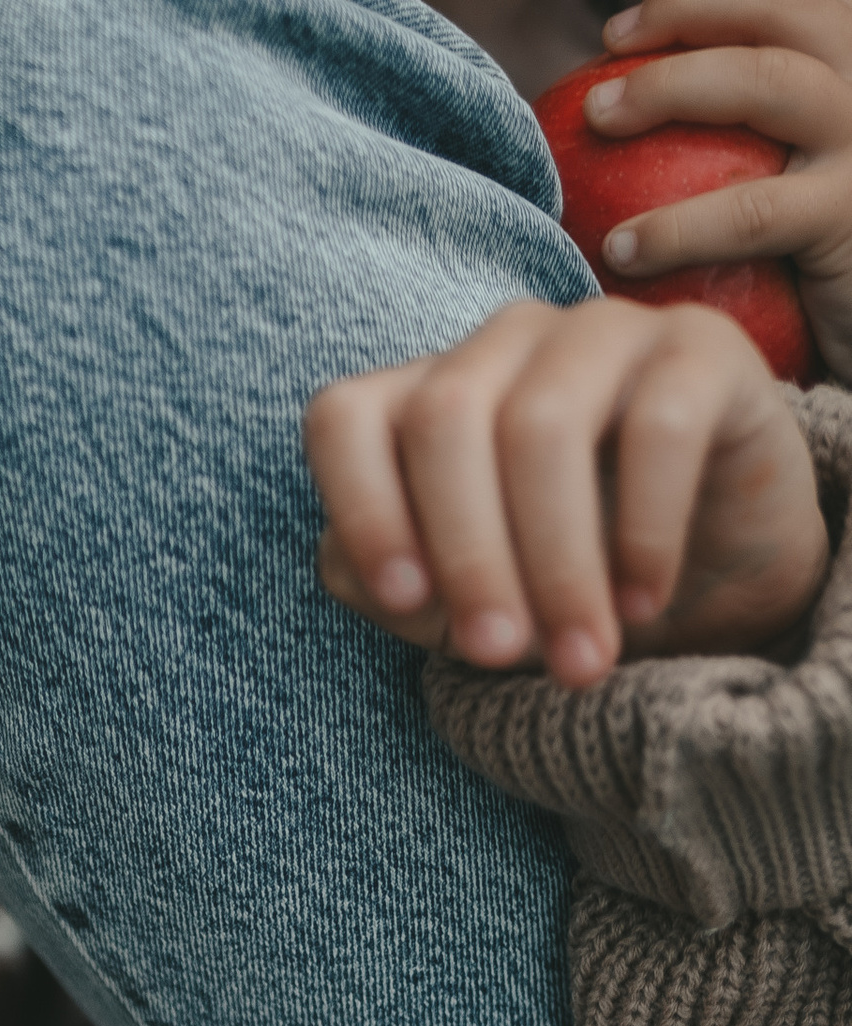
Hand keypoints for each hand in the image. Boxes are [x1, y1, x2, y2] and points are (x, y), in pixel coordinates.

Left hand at [305, 291, 827, 678]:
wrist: (715, 572)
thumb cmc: (562, 583)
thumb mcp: (466, 604)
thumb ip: (394, 586)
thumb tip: (352, 564)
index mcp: (427, 399)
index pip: (345, 418)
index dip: (362, 505)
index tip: (404, 602)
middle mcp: (505, 346)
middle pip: (445, 418)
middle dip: (468, 555)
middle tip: (499, 655)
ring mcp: (601, 332)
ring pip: (543, 423)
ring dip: (556, 562)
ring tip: (581, 659)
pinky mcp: (700, 348)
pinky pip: (659, 423)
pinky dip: (646, 530)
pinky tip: (645, 602)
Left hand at [581, 0, 851, 379]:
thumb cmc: (812, 261)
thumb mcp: (785, 178)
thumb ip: (735, 136)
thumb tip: (615, 112)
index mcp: (844, 62)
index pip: (780, 7)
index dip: (696, 5)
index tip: (617, 34)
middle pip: (780, 15)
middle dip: (684, 19)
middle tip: (602, 77)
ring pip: (768, 80)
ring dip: (672, 88)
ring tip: (596, 120)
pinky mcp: (848, 216)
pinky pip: (753, 212)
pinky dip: (679, 225)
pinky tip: (620, 247)